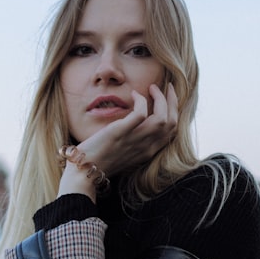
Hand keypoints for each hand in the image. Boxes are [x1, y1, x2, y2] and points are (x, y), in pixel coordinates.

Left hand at [58, 83, 177, 198]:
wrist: (85, 171)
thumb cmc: (102, 160)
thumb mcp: (125, 151)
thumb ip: (134, 140)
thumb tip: (137, 123)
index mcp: (148, 151)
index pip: (171, 130)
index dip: (174, 111)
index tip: (168, 98)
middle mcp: (146, 147)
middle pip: (171, 122)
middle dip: (172, 101)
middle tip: (166, 87)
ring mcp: (134, 140)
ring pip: (162, 118)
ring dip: (160, 99)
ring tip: (152, 88)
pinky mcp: (120, 133)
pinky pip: (140, 113)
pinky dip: (141, 100)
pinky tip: (133, 94)